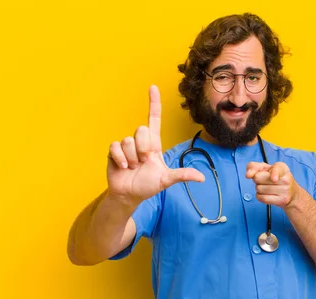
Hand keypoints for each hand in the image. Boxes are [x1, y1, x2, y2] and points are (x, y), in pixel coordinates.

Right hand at [107, 85, 204, 205]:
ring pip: (128, 140)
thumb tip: (202, 178)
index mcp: (153, 144)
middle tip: (143, 162)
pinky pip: (116, 146)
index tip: (153, 87)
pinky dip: (120, 159)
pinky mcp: (114, 151)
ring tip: (133, 167)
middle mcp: (140, 142)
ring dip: (132, 157)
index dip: (154, 103)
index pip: (154, 119)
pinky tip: (123, 167)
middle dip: (143, 148)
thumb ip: (182, 175)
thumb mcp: (166, 180)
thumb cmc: (148, 185)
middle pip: (141, 130)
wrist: (129, 195)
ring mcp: (126, 146)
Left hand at [246, 161, 300, 208]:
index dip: (274, 174)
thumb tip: (248, 175)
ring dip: (259, 188)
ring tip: (268, 187)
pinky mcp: (282, 200)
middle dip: (257, 179)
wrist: (291, 193)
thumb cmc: (274, 178)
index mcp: (282, 167)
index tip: (274, 179)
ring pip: (258, 188)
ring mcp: (285, 191)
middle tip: (265, 180)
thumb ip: (254, 167)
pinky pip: (261, 198)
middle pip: (258, 178)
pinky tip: (267, 194)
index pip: (277, 169)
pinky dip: (260, 196)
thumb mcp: (266, 168)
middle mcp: (285, 178)